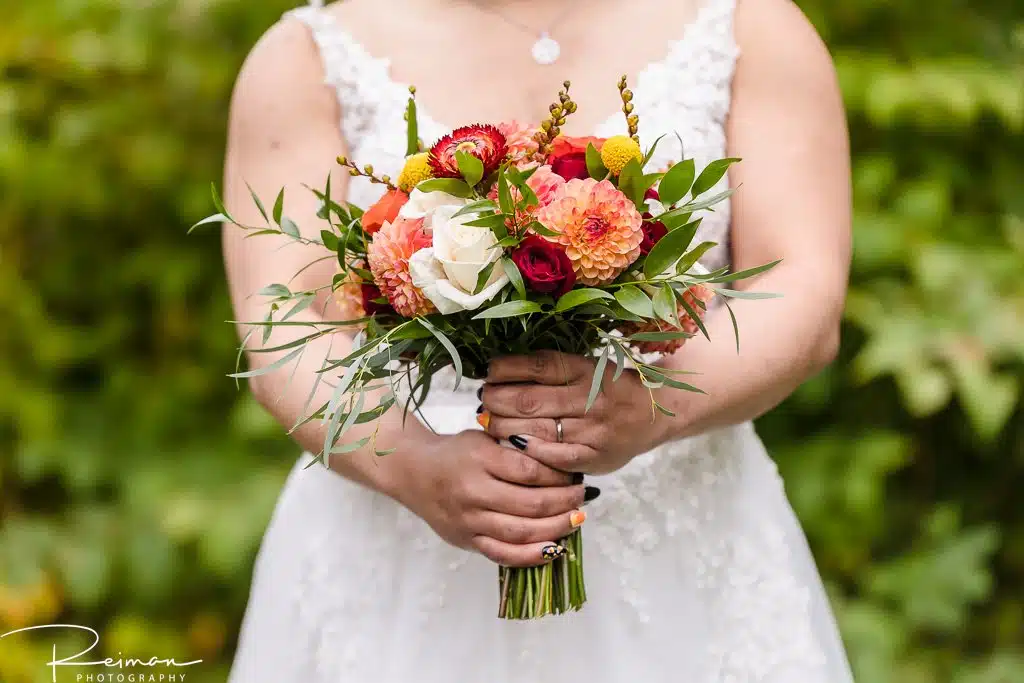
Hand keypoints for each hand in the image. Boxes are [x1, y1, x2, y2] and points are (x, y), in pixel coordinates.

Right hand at [388, 430, 586, 566]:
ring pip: (522, 533)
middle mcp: (473, 492)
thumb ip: (516, 451)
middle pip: (531, 505)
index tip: (574, 473)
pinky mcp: (467, 541)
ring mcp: (469, 521)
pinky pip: (504, 555)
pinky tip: (555, 548)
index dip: (559, 475)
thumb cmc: (455, 453)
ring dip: (556, 529)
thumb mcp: (483, 439)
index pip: (530, 471)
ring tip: (576, 520)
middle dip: (565, 503)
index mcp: (479, 460)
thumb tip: (562, 466)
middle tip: (582, 496)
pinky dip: (533, 556)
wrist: (413, 472)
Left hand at [480, 351, 673, 474]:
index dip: (507, 369)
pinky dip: (531, 452)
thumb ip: (551, 370)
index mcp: (586, 370)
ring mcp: (594, 430)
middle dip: (498, 400)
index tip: (489, 372)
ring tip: (490, 422)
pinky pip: (557, 458)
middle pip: (531, 400)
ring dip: (505, 427)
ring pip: (538, 430)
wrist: (656, 413)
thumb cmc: (611, 387)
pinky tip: (513, 445)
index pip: (539, 366)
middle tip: (484, 400)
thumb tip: (499, 370)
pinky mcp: (596, 457)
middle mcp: (590, 399)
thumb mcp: (587, 366)